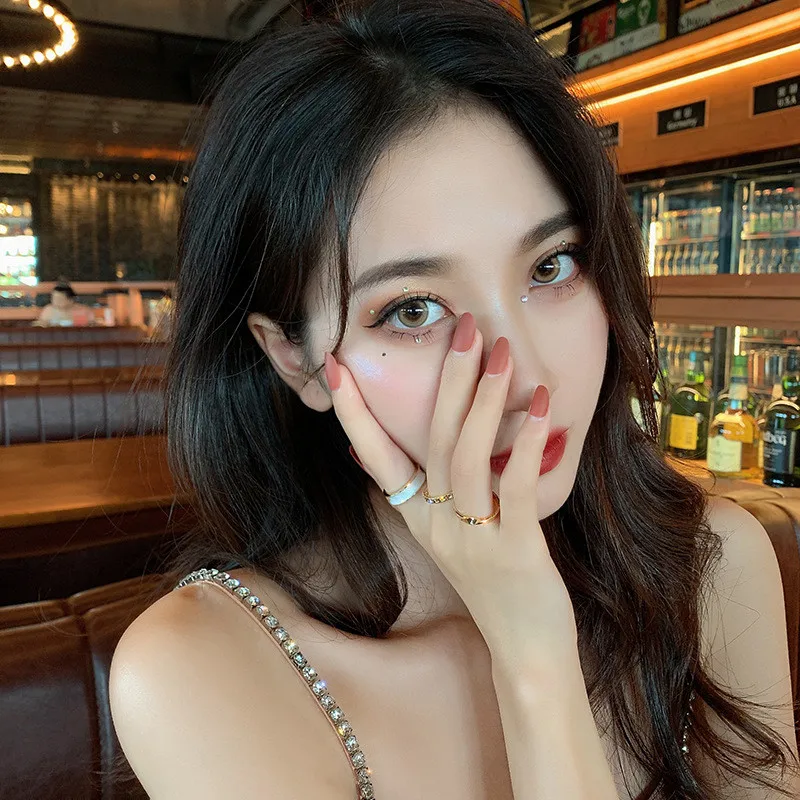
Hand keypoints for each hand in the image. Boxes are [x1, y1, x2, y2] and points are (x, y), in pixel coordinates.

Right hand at [324, 312, 577, 666]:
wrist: (526, 650)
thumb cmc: (493, 582)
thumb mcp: (449, 536)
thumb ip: (428, 494)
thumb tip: (395, 453)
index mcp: (419, 517)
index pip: (376, 457)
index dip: (354, 412)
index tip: (335, 365)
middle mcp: (437, 526)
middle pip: (434, 442)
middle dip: (446, 381)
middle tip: (461, 328)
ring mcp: (472, 541)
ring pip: (466, 461)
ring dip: (483, 401)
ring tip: (500, 352)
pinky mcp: (514, 553)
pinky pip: (514, 491)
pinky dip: (526, 446)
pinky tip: (542, 407)